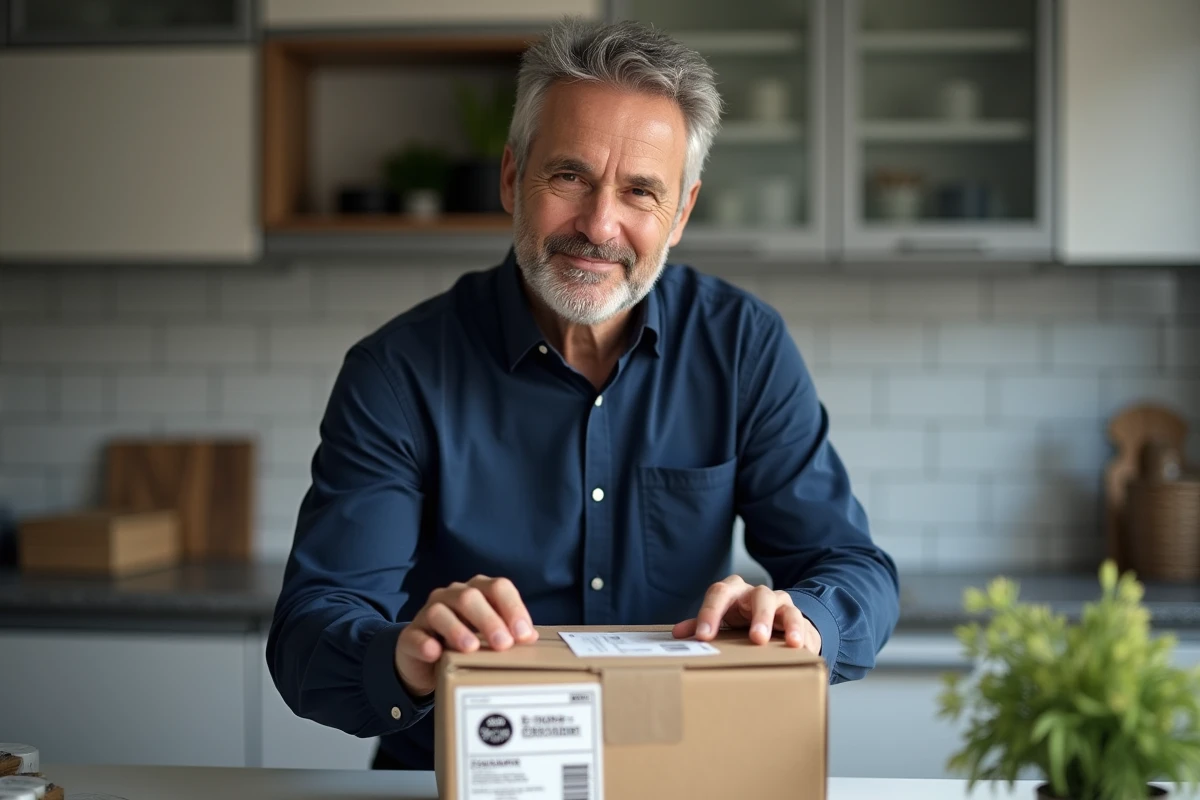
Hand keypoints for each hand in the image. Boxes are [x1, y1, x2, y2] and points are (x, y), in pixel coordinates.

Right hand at [395, 575, 537, 696]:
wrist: (427, 662)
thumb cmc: (466, 644)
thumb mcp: (489, 638)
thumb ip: (509, 633)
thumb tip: (531, 637)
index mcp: (477, 591)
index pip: (498, 588)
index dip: (513, 608)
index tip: (524, 635)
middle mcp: (452, 596)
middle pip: (470, 597)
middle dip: (489, 620)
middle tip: (503, 645)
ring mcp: (428, 613)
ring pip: (440, 612)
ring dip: (457, 629)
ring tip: (471, 648)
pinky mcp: (410, 635)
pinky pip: (415, 635)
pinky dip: (425, 643)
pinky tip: (435, 652)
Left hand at [672, 575, 821, 653]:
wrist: (770, 620)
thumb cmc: (739, 620)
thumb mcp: (720, 621)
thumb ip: (700, 626)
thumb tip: (678, 635)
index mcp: (732, 592)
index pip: (719, 594)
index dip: (710, 613)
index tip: (703, 636)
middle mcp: (755, 593)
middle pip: (757, 595)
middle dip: (757, 617)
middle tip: (755, 639)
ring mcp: (777, 602)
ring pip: (780, 605)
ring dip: (782, 623)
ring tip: (783, 642)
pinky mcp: (795, 615)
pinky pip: (798, 620)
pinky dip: (798, 633)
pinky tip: (798, 646)